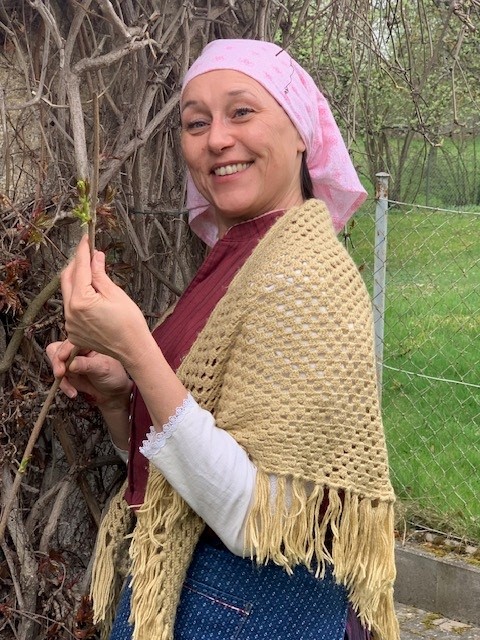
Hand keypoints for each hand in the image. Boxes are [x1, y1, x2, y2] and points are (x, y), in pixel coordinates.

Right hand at [46, 339, 132, 408]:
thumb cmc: (113, 376)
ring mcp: (72, 361)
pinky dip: (63, 385)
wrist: (113, 393)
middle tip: (60, 374)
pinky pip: (59, 378)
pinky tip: (72, 393)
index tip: (62, 359)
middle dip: (57, 363)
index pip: (72, 341)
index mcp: (89, 343)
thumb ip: (86, 365)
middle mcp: (78, 350)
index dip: (65, 349)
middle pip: (58, 350)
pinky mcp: (68, 373)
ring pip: (56, 364)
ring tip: (70, 388)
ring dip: (60, 377)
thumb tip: (71, 364)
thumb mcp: (103, 369)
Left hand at [61, 235, 150, 366]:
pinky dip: (79, 297)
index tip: (85, 239)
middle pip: (67, 279)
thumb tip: (95, 256)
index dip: (83, 251)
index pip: (79, 269)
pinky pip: (71, 308)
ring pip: (68, 294)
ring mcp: (70, 324)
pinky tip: (92, 293)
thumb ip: (100, 274)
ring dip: (77, 280)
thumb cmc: (129, 324)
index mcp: (81, 302)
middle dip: (76, 264)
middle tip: (87, 252)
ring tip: (92, 271)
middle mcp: (70, 313)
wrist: (133, 349)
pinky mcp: (73, 332)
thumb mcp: (115, 294)